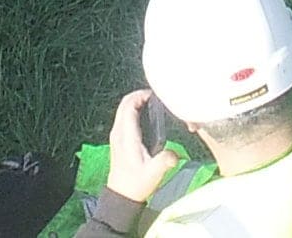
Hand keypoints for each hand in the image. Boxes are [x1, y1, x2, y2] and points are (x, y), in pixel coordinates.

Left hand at [87, 89, 177, 226]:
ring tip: (152, 105)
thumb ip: (165, 161)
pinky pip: (123, 118)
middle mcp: (118, 133)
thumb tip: (175, 153)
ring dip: (135, 103)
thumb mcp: (154, 173)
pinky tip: (146, 119)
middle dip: (138, 96)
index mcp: (126, 136)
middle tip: (155, 97)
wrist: (122, 195)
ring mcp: (116, 136)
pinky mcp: (118, 141)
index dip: (140, 95)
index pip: (128, 106)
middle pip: (124, 104)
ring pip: (122, 110)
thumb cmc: (136, 184)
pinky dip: (133, 112)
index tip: (155, 95)